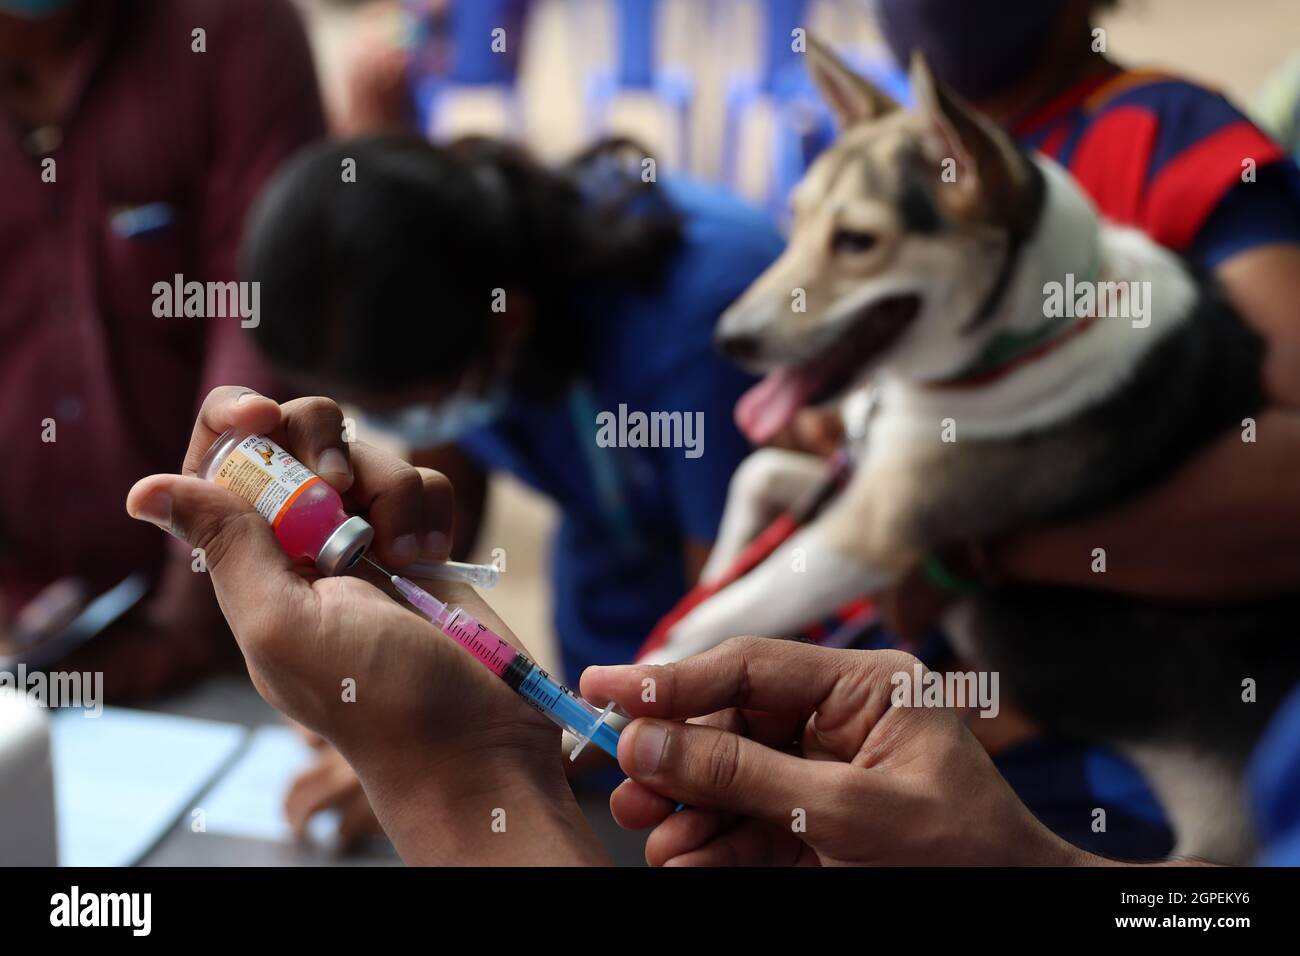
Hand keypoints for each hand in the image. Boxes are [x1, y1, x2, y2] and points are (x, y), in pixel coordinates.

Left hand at [126, 387, 603, 863]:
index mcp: (250, 563)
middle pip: (298, 434)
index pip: (220, 462)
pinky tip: (434, 560)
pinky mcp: (426, 540)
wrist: (477, 738)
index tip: (261, 419)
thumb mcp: (283, 625)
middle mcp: (305, 542)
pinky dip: (432, 510)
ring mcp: (371, 538)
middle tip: (341, 489)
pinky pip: (424, 482)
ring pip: (371, 452)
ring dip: (392, 490)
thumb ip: (227, 548)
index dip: (234, 423)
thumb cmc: (376, 698)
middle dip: (321, 443)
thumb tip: (143, 490)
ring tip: (403, 555)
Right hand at [582, 638, 1088, 865]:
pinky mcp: (819, 817)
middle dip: (677, 759)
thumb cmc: (959, 856)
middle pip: (732, 721)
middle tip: (624, 785)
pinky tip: (686, 861)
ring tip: (655, 838)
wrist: (1011, 915)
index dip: (670, 679)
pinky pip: (751, 820)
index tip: (602, 689)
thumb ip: (742, 773)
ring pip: (732, 775)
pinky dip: (715, 844)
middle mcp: (842, 717)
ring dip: (689, 809)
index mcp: (867, 686)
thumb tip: (646, 740)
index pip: (749, 667)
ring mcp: (829, 768)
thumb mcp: (844, 812)